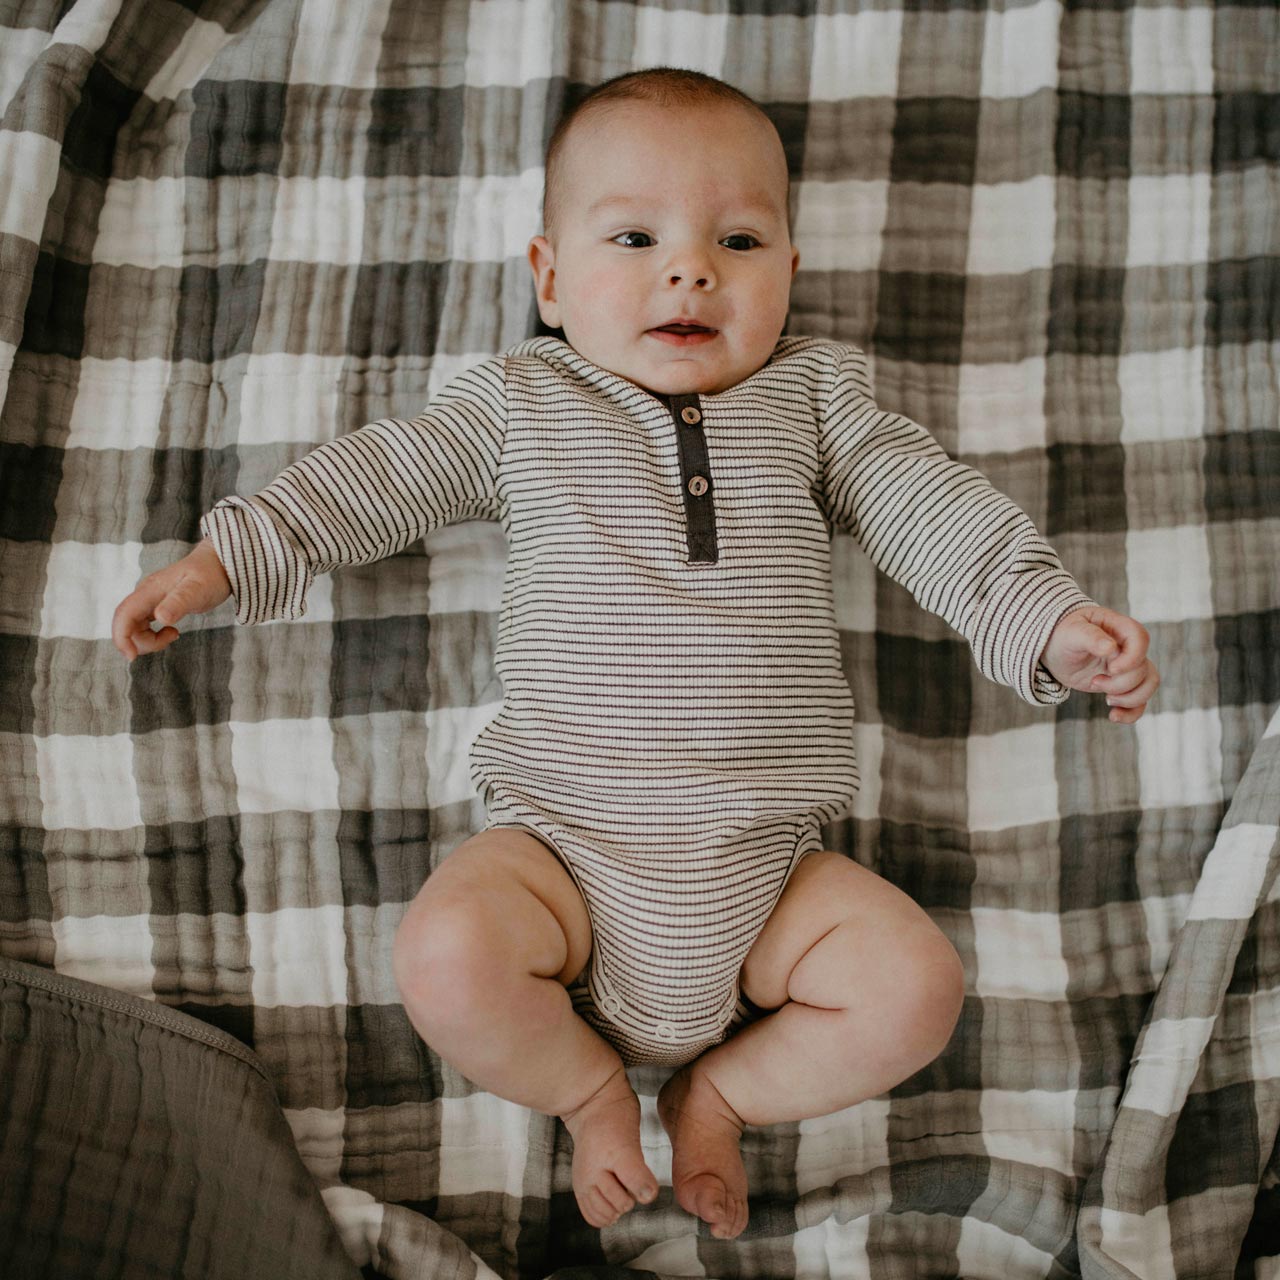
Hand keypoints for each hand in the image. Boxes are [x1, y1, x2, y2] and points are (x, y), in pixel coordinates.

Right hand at [111, 538, 231, 661]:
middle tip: (170, 640)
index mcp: (150, 590)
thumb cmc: (211, 574)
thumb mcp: (198, 590)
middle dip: (139, 641)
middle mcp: (145, 594)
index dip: (121, 637)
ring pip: (134, 626)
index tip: (132, 656)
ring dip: (148, 640)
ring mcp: (149, 599)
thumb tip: (160, 618)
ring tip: (174, 635)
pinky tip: (172, 632)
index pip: (124, 614)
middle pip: (126, 624)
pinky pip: (144, 625)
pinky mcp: (157, 605)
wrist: (220, 563)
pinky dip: (153, 635)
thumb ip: (179, 602)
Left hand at [1041, 605, 1159, 723]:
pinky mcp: (1122, 684)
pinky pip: (1139, 701)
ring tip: (1107, 699)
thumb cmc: (1063, 635)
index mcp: (1119, 628)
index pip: (1141, 639)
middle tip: (1094, 682)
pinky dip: (1131, 713)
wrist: (1055, 651)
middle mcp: (1128, 647)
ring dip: (1130, 698)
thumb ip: (1091, 637)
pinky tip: (1113, 717)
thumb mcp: (1071, 633)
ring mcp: (1128, 667)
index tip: (1111, 669)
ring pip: (1149, 684)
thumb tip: (1110, 647)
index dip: (1132, 658)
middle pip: (1143, 668)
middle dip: (1120, 683)